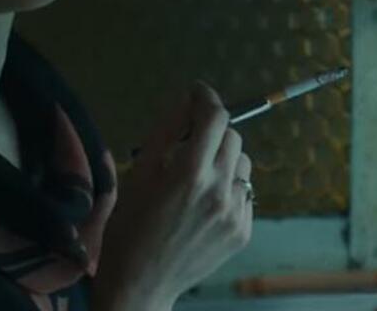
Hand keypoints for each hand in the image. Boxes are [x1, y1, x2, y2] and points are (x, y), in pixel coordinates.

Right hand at [91, 82, 252, 310]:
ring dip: (224, 159)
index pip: (215, 117)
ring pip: (243, 162)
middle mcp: (220, 190)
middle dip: (213, 130)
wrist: (140, 284)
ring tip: (198, 178)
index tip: (198, 93)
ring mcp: (236, 212)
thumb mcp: (139, 174)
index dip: (206, 98)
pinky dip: (229, 188)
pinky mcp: (244, 230)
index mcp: (190, 173)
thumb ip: (166, 132)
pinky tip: (205, 204)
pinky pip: (245, 192)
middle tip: (190, 143)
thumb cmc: (131, 226)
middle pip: (233, 135)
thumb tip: (186, 99)